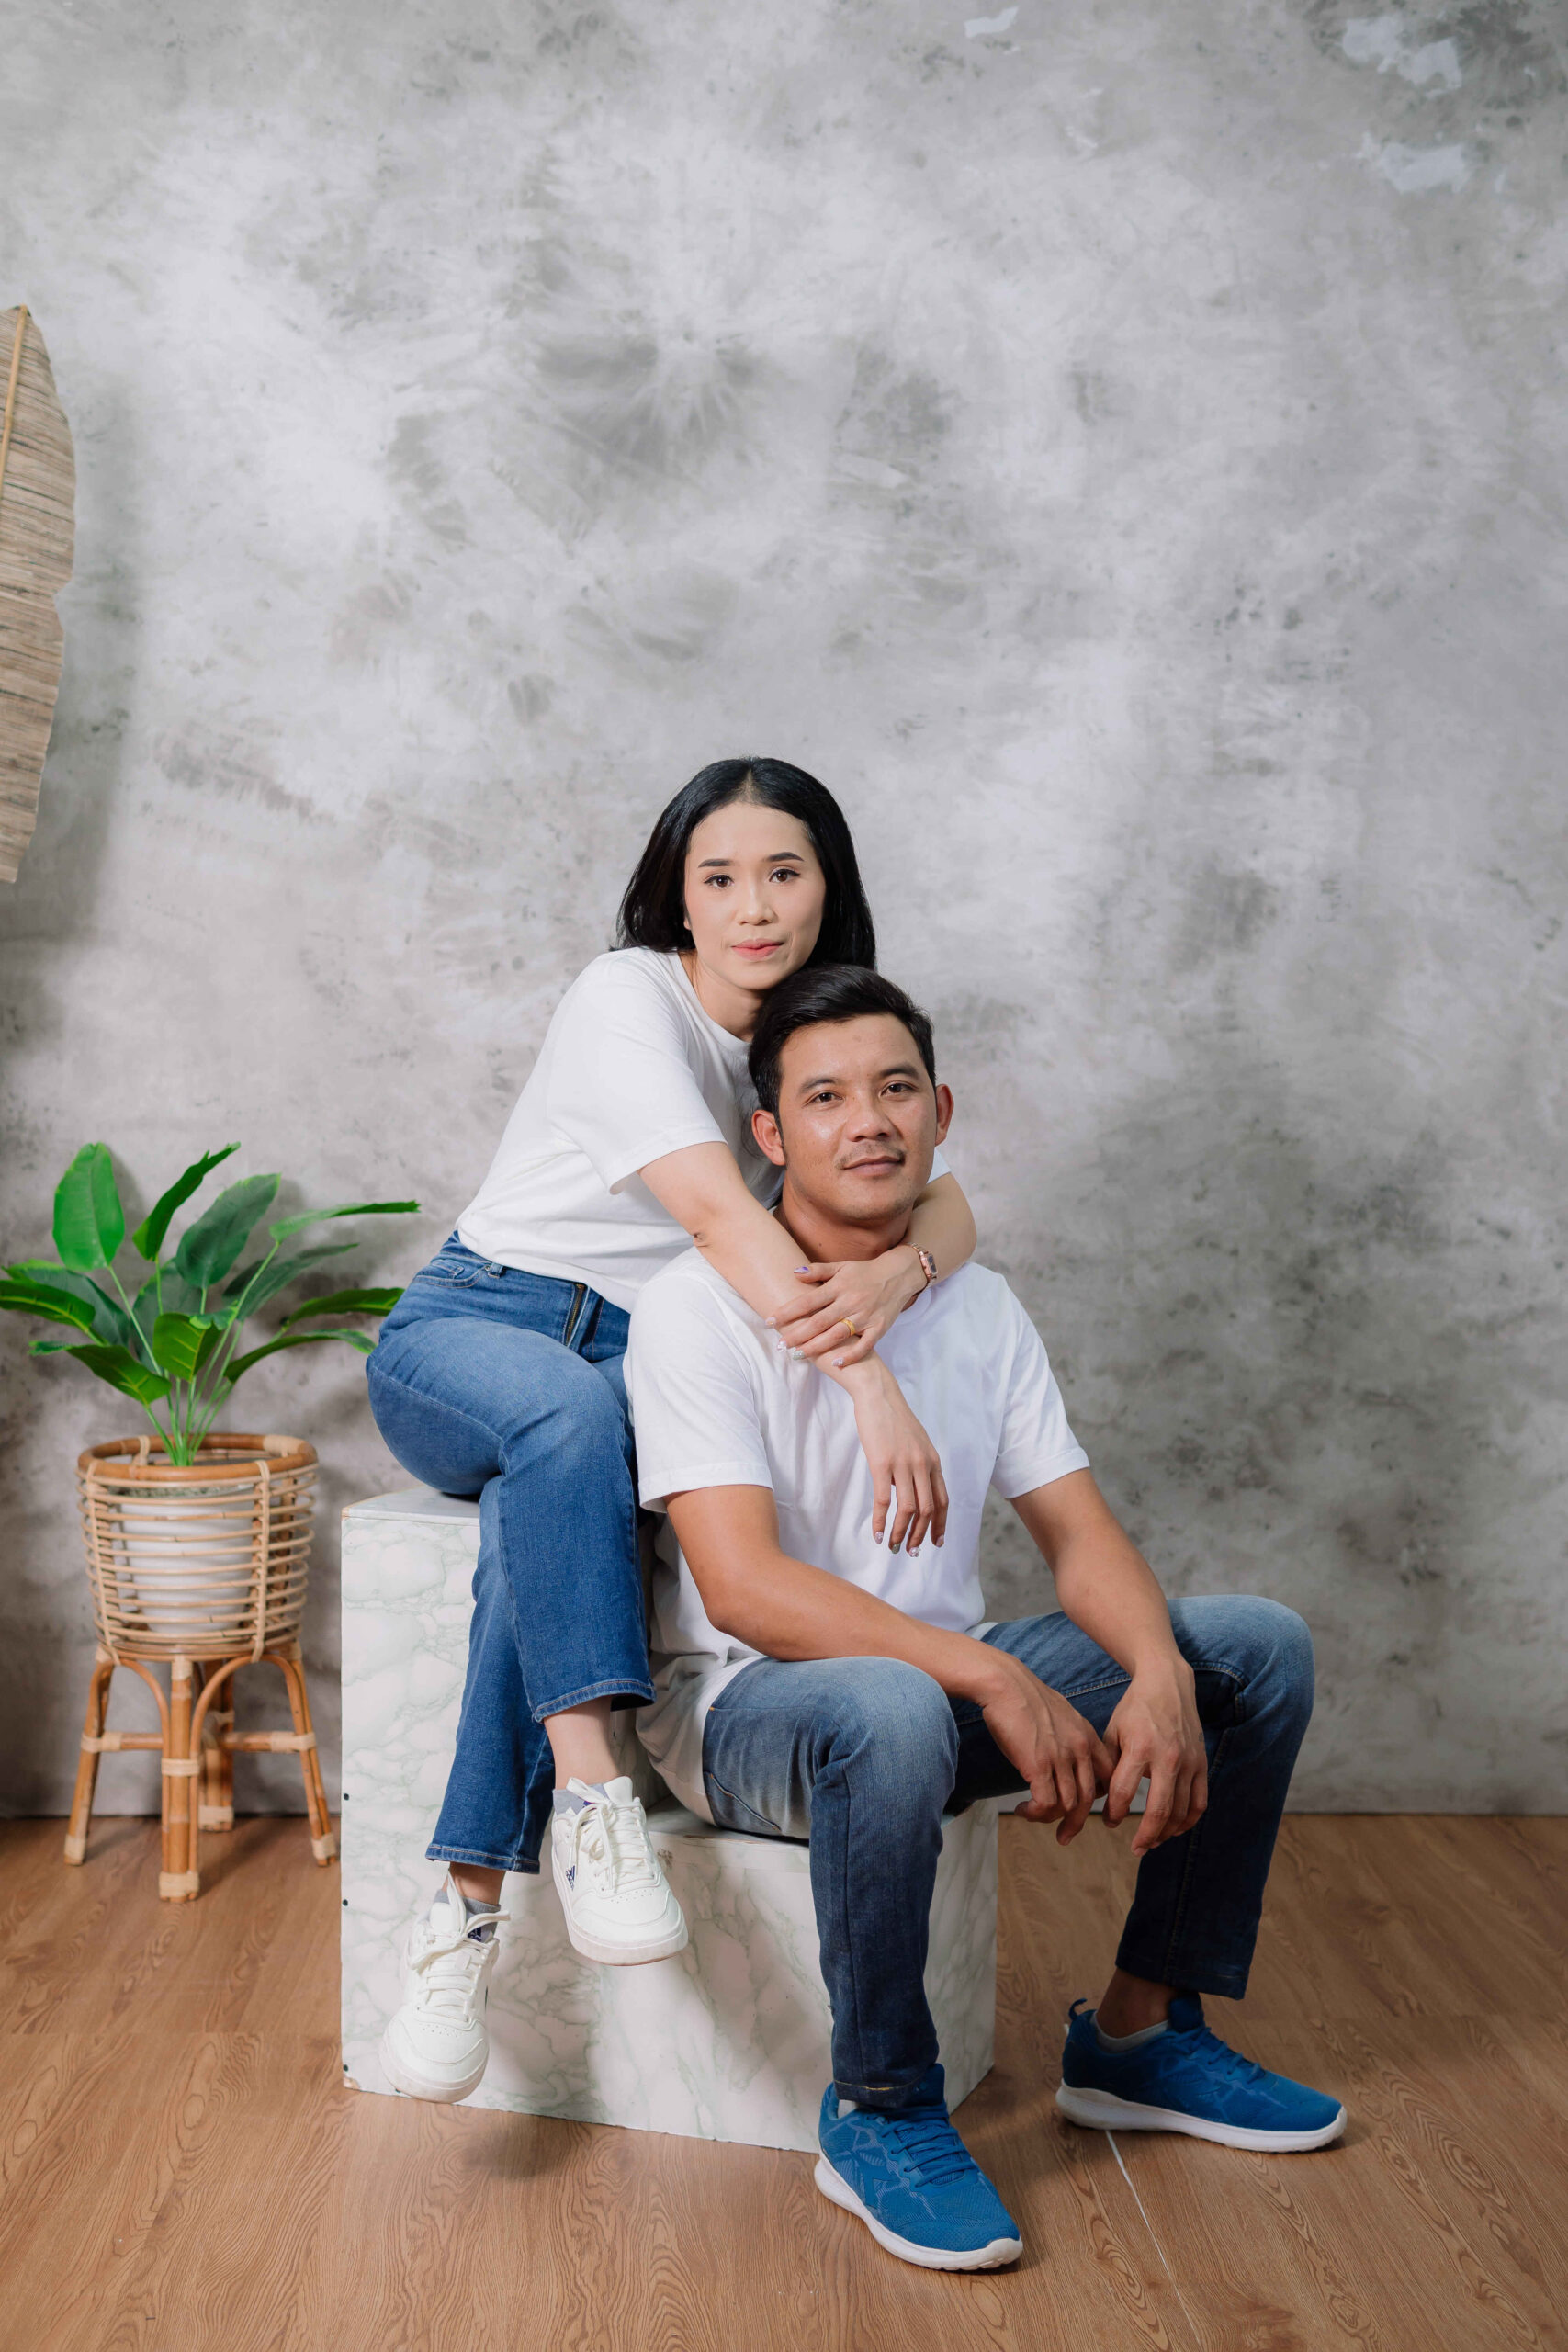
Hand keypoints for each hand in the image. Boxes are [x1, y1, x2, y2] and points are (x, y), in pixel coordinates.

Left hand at [768, 1245, 925, 1367]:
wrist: (899, 1274)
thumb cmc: (866, 1272)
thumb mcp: (842, 1266)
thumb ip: (818, 1270)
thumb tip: (794, 1273)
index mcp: (839, 1286)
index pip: (808, 1301)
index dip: (788, 1311)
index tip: (769, 1321)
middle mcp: (850, 1302)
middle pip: (819, 1321)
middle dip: (798, 1334)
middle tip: (780, 1345)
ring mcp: (866, 1316)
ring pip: (838, 1334)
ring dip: (817, 1346)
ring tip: (798, 1355)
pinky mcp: (879, 1327)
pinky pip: (865, 1344)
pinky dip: (852, 1355)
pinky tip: (837, 1363)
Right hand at [835, 1354, 948, 1551]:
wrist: (877, 1394)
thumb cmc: (893, 1418)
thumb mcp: (916, 1442)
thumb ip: (919, 1464)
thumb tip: (914, 1487)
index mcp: (933, 1461)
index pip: (942, 1500)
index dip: (940, 1525)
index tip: (936, 1542)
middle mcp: (922, 1465)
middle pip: (927, 1510)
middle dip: (920, 1535)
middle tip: (910, 1551)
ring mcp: (903, 1465)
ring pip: (908, 1509)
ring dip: (902, 1533)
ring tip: (894, 1546)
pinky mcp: (881, 1463)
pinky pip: (885, 1500)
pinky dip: (882, 1521)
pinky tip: (877, 1533)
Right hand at [978, 1657, 1114, 1845]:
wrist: (1005, 1683)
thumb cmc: (1023, 1696)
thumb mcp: (1058, 1713)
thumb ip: (1066, 1736)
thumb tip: (1060, 1755)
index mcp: (1087, 1735)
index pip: (1107, 1775)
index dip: (1098, 1797)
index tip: (1082, 1807)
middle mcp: (1079, 1749)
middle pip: (1088, 1798)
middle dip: (1076, 1821)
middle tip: (1064, 1835)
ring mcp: (1061, 1758)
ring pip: (1067, 1805)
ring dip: (1050, 1818)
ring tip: (1033, 1816)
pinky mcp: (1039, 1766)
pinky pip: (1046, 1803)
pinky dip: (1036, 1813)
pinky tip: (1023, 1810)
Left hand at [1102, 1661, 1206, 1855]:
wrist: (1167, 1684)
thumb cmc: (1135, 1709)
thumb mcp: (1113, 1730)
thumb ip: (1107, 1765)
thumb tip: (1099, 1798)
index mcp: (1139, 1747)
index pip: (1124, 1792)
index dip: (1114, 1813)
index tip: (1108, 1821)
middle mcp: (1167, 1757)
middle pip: (1159, 1810)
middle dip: (1145, 1836)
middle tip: (1135, 1848)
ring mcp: (1188, 1761)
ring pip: (1180, 1810)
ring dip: (1166, 1832)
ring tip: (1152, 1843)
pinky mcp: (1201, 1763)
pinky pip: (1199, 1801)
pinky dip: (1188, 1821)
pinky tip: (1175, 1829)